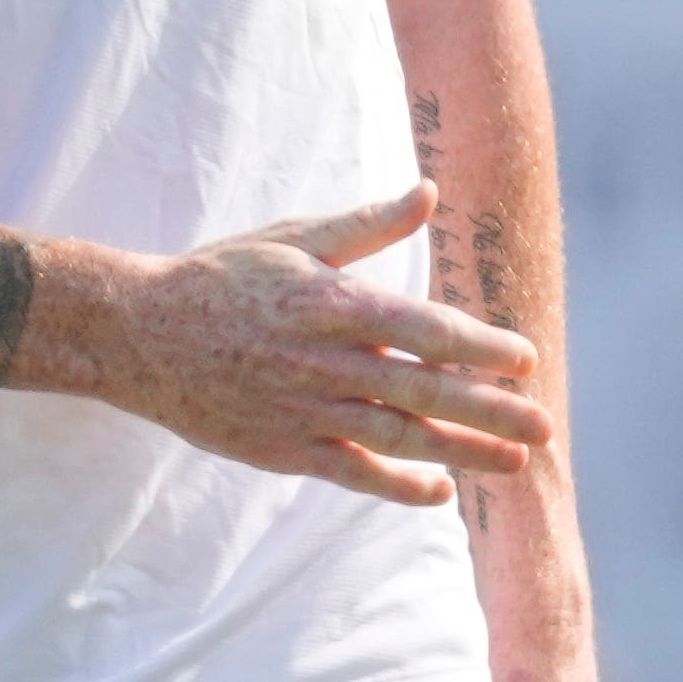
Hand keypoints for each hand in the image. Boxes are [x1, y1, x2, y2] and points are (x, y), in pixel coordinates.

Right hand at [81, 183, 551, 505]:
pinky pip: (351, 473)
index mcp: (331, 304)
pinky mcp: (282, 448)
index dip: (479, 348)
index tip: (526, 360)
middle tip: (543, 428)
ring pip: (397, 438)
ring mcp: (303, 411)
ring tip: (513, 462)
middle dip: (490, 412)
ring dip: (461, 453)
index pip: (423, 331)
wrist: (139, 335)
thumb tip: (430, 191)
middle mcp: (324, 362)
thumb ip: (367, 224)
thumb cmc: (223, 276)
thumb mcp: (294, 237)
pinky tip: (440, 490)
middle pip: (423, 392)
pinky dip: (398, 486)